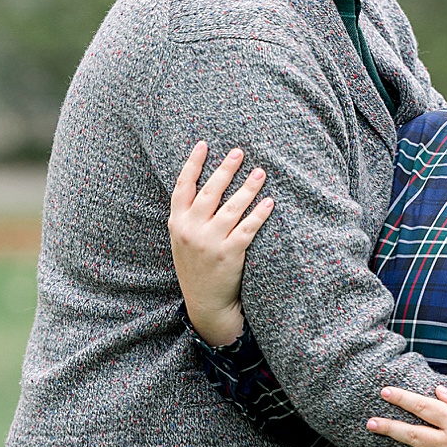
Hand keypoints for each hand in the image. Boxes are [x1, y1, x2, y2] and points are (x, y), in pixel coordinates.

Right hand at [167, 141, 274, 347]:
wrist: (205, 302)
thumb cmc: (196, 266)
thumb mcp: (181, 240)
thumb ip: (188, 216)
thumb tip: (204, 183)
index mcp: (177, 223)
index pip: (182, 187)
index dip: (193, 164)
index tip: (204, 144)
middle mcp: (191, 230)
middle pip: (210, 192)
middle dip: (226, 169)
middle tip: (240, 151)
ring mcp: (210, 242)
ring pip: (232, 207)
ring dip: (248, 187)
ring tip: (260, 172)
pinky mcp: (229, 254)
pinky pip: (247, 228)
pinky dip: (259, 213)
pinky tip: (269, 202)